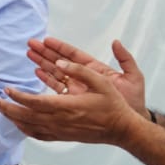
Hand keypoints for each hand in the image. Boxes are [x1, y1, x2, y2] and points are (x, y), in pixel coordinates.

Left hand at [0, 57, 142, 145]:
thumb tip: (61, 61)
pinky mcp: (62, 137)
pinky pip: (38, 136)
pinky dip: (25, 130)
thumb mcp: (101, 81)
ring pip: (29, 127)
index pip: (34, 102)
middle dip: (8, 108)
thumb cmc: (112, 104)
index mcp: (66, 106)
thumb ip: (79, 70)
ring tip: (2, 110)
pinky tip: (18, 124)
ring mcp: (60, 131)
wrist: (121, 129)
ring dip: (13, 119)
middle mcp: (59, 121)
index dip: (18, 96)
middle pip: (26, 116)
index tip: (6, 89)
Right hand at [28, 37, 145, 115]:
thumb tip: (116, 42)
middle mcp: (85, 77)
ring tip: (29, 54)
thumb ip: (125, 59)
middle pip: (61, 62)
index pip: (74, 55)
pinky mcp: (74, 100)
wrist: (131, 123)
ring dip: (43, 63)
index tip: (46, 40)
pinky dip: (47, 79)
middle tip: (31, 44)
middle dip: (46, 52)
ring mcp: (78, 88)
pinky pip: (58, 88)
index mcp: (96, 69)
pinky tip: (37, 72)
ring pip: (56, 73)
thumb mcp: (133, 77)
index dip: (60, 47)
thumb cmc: (134, 101)